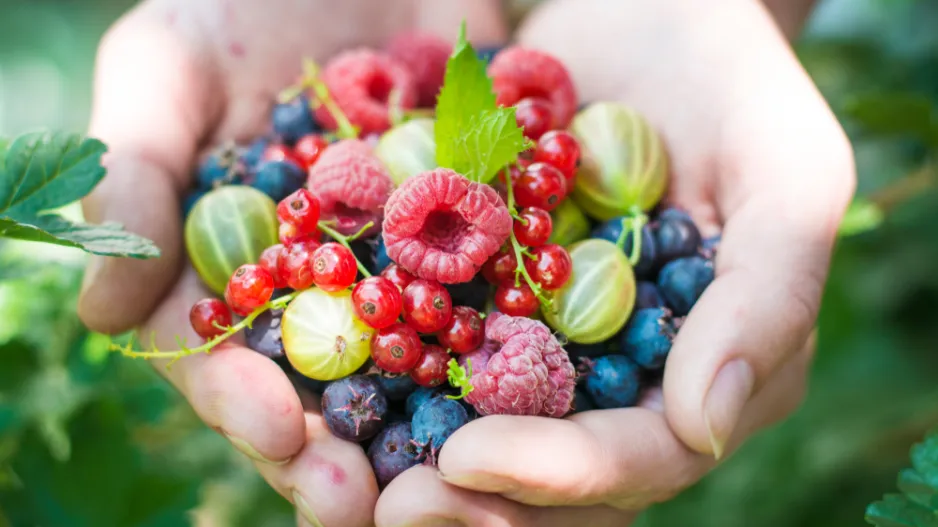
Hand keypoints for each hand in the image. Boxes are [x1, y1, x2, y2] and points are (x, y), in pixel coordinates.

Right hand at [75, 1, 505, 524]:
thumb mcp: (172, 62)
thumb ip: (137, 174)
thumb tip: (100, 320)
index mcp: (230, 267)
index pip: (221, 354)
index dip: (240, 398)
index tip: (273, 425)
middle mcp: (318, 288)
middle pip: (321, 391)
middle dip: (335, 450)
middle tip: (358, 503)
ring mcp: (403, 273)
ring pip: (411, 374)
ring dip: (424, 436)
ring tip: (447, 483)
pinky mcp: (479, 247)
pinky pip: (498, 306)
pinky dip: (513, 354)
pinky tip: (536, 397)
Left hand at [375, 1, 855, 524]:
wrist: (644, 13)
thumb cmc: (735, 83)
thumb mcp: (786, 175)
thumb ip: (768, 298)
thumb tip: (707, 427)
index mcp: (703, 373)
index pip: (639, 456)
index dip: (561, 475)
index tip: (470, 460)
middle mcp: (619, 379)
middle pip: (551, 478)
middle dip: (472, 503)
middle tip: (387, 508)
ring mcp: (545, 343)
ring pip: (478, 434)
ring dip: (406, 464)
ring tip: (327, 473)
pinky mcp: (480, 297)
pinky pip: (424, 351)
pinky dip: (373, 377)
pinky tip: (309, 391)